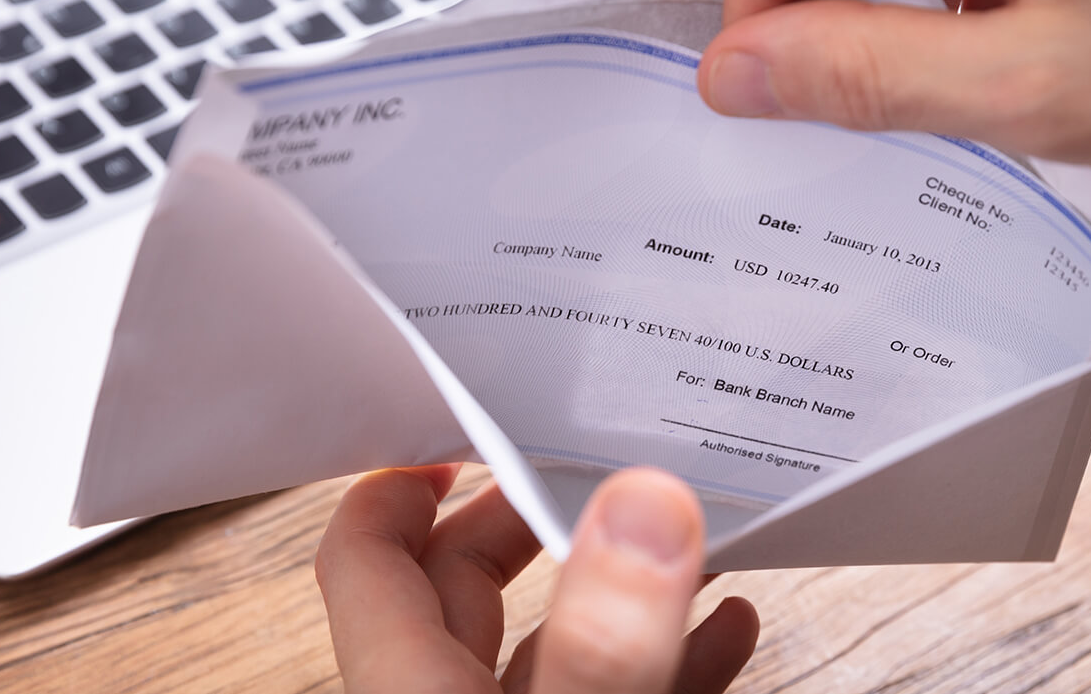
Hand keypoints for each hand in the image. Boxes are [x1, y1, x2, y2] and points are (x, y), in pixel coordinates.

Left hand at [315, 465, 758, 693]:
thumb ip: (603, 640)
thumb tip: (646, 506)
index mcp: (413, 691)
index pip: (366, 556)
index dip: (401, 480)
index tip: (464, 424)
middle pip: (460, 586)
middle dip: (528, 513)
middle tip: (591, 461)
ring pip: (550, 644)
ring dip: (618, 585)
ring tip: (686, 529)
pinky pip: (613, 692)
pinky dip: (668, 659)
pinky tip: (724, 632)